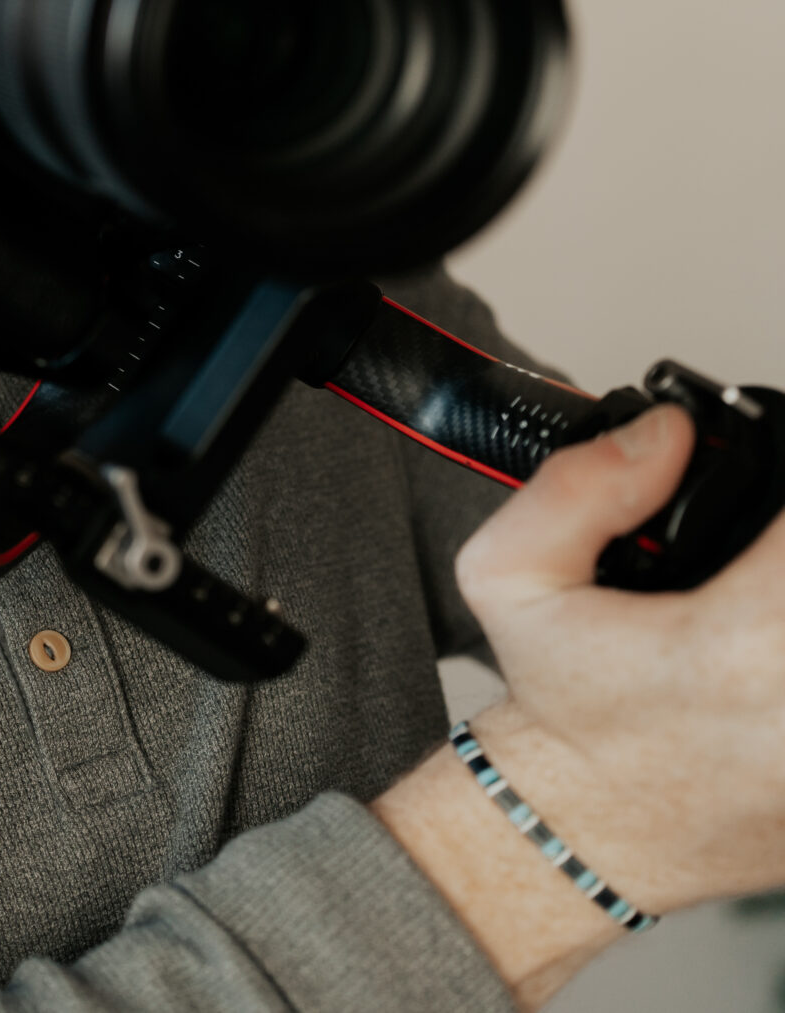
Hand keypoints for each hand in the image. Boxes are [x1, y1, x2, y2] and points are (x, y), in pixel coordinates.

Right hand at [377, 404, 784, 1003]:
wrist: (581, 829)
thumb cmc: (562, 712)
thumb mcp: (507, 577)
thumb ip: (578, 486)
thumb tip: (668, 436)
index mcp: (740, 647)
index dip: (775, 506)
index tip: (750, 519)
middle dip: (777, 566)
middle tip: (747, 566)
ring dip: (783, 609)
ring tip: (752, 609)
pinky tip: (758, 658)